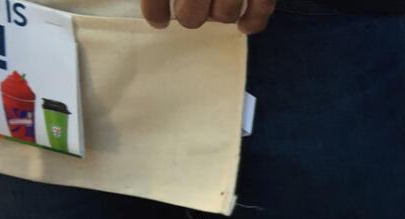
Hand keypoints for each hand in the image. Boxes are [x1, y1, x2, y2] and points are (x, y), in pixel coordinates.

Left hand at [142, 0, 275, 33]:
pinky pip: (260, 10)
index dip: (154, 10)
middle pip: (191, 16)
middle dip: (189, 17)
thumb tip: (143, 6)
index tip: (157, 22)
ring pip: (225, 15)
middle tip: (189, 14)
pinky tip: (243, 27)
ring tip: (214, 10)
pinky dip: (252, 22)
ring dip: (219, 16)